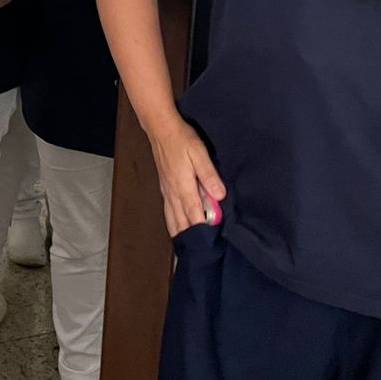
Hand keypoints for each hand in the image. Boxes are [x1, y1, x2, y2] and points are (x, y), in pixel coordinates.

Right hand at [146, 115, 226, 236]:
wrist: (161, 129)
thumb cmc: (181, 140)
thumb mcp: (200, 154)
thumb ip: (209, 176)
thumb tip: (219, 195)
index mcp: (183, 187)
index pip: (195, 215)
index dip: (204, 229)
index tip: (213, 241)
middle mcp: (173, 193)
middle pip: (182, 222)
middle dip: (192, 236)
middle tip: (202, 251)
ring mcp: (167, 192)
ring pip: (173, 219)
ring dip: (181, 233)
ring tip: (189, 247)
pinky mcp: (165, 188)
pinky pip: (168, 212)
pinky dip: (173, 224)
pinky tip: (177, 228)